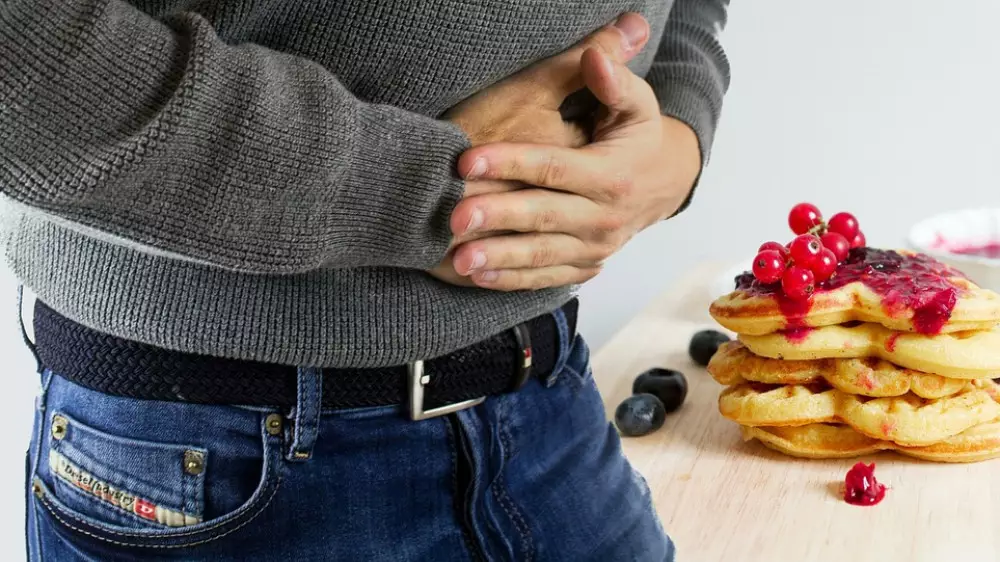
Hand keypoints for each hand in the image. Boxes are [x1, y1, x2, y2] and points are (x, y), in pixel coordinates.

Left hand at [447, 46, 701, 290]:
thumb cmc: (638, 138)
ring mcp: (595, 247)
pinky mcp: (586, 266)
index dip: (511, 162)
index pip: (554, 168)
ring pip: (542, 255)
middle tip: (454, 218)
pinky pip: (546, 277)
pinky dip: (512, 280)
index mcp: (611, 175)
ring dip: (499, 259)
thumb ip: (614, 81)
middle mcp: (604, 217)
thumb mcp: (638, 105)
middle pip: (543, 216)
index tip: (467, 160)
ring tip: (460, 259)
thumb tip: (593, 55)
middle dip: (497, 218)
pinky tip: (477, 277)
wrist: (665, 184)